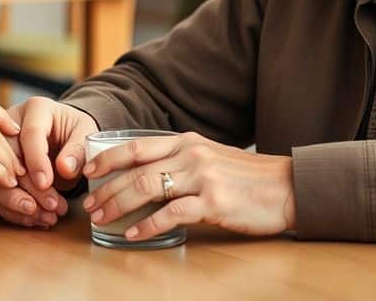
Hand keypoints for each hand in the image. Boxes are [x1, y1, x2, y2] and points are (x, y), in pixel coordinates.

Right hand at [0, 97, 98, 227]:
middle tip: (52, 208)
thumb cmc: (75, 132)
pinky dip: (12, 210)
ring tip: (45, 218)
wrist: (64, 137)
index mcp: (35, 109)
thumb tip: (65, 168)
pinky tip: (32, 219)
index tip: (47, 183)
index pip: (30, 134)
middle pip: (8, 158)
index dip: (37, 161)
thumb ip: (78, 150)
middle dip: (29, 189)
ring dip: (17, 204)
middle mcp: (9, 125)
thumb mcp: (85, 134)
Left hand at [82, 132, 294, 241]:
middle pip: (135, 169)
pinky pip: (171, 214)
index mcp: (187, 142)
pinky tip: (134, 235)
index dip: (107, 158)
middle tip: (89, 205)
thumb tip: (148, 174)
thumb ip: (181, 161)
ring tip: (103, 218)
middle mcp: (190, 154)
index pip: (136, 146)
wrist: (288, 187)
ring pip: (146, 188)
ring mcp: (202, 177)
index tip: (87, 171)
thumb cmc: (249, 178)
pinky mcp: (213, 202)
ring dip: (118, 204)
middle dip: (106, 188)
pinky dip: (148, 225)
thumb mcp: (211, 158)